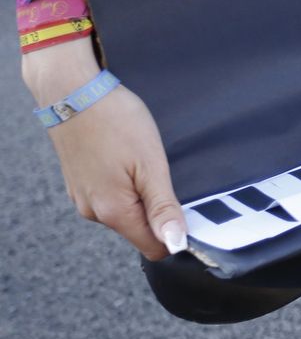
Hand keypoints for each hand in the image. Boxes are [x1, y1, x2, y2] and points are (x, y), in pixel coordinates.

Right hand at [23, 41, 187, 260]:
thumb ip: (163, 208)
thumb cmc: (115, 123)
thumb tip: (175, 245)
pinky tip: (127, 159)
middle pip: (140, 230)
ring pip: (125, 211)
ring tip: (144, 162)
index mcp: (113, 212)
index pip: (153, 247)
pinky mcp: (79, 183)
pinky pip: (111, 196)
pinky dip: (125, 184)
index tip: (190, 209)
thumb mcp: (150, 166)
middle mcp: (93, 212)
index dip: (176, 235)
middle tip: (167, 174)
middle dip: (159, 211)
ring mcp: (83, 198)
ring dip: (141, 195)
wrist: (71, 91)